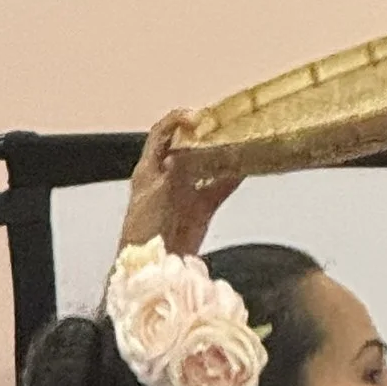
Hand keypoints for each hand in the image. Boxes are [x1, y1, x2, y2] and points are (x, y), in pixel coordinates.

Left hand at [117, 108, 244, 260]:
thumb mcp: (159, 193)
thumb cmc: (143, 231)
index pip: (162, 133)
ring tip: (238, 145)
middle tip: (226, 127)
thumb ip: (177, 171)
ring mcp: (185, 192)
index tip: (200, 118)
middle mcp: (168, 176)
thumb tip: (192, 153)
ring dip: (221, 156)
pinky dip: (230, 179)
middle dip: (207, 135)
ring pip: (206, 166)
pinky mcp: (200, 210)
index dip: (179, 120)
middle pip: (189, 146)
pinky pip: (218, 189)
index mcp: (149, 168)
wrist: (150, 267)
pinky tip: (243, 170)